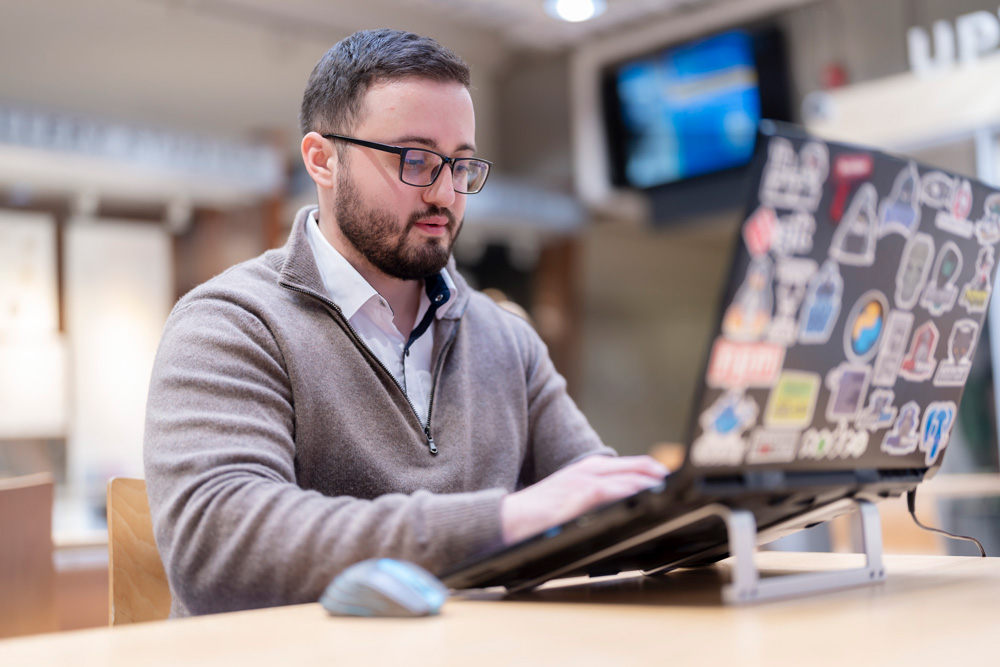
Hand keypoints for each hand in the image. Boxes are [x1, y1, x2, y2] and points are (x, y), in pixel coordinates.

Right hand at [500, 455, 668, 545]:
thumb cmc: (540, 515)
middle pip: (641, 466)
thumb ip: (600, 499)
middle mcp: (590, 469)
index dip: (662, 473)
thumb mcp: (574, 500)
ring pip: (632, 476)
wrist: (508, 520)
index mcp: (590, 469)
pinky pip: (615, 491)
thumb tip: (631, 509)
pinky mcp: (579, 495)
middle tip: (690, 488)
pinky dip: (636, 493)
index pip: (637, 464)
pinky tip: (652, 499)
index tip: (682, 485)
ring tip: (680, 494)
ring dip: (657, 485)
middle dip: (667, 476)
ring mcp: (585, 481)